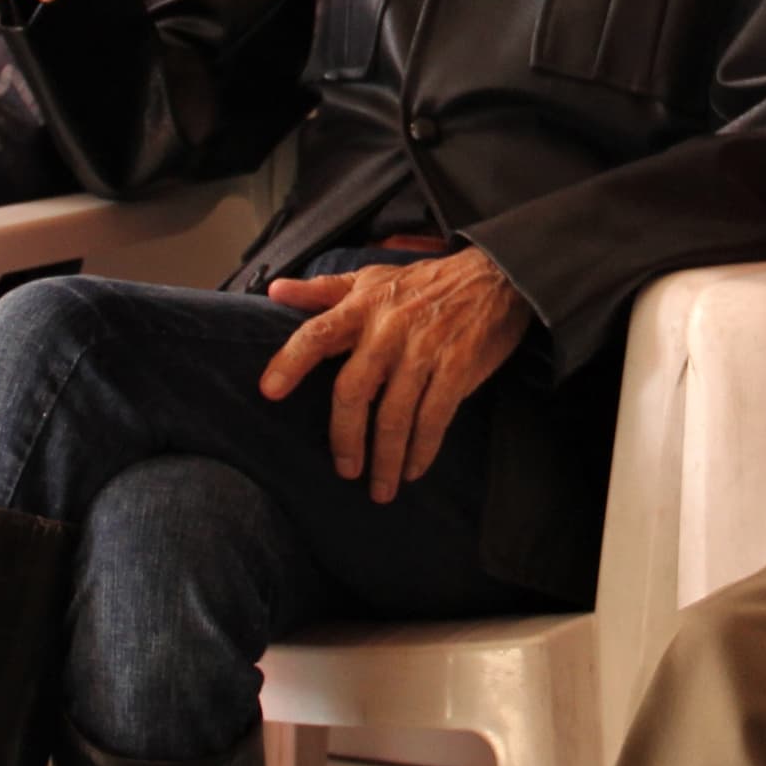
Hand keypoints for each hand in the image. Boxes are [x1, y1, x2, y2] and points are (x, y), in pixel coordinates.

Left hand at [258, 248, 534, 503]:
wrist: (495, 277)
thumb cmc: (424, 283)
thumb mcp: (372, 278)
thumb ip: (323, 291)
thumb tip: (275, 291)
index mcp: (363, 305)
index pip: (318, 333)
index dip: (291, 361)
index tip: (269, 392)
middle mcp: (389, 328)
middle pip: (354, 390)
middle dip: (345, 437)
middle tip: (345, 471)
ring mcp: (424, 349)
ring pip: (395, 415)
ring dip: (386, 458)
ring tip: (380, 488)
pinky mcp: (457, 367)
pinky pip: (434, 418)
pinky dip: (422, 450)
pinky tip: (413, 469)